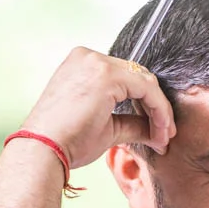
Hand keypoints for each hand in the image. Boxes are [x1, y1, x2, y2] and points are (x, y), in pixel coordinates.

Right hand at [19, 47, 175, 169]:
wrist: (44, 150)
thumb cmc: (67, 141)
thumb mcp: (107, 128)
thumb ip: (133, 123)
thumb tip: (158, 131)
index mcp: (83, 64)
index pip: (128, 78)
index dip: (149, 104)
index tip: (159, 131)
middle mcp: (89, 57)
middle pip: (138, 77)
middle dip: (157, 107)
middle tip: (164, 135)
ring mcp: (96, 63)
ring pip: (145, 82)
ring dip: (160, 111)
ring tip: (162, 137)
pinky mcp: (106, 75)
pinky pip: (146, 89)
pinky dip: (159, 110)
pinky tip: (160, 131)